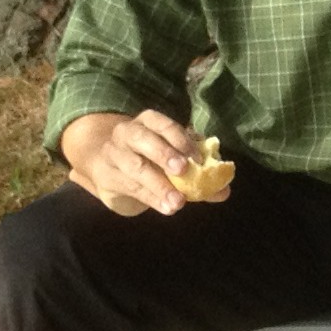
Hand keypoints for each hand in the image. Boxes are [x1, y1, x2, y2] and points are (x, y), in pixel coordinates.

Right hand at [63, 108, 214, 217]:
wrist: (108, 166)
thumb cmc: (149, 159)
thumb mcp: (173, 158)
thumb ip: (199, 172)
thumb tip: (224, 190)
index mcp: (148, 122)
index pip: (161, 123)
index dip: (178, 138)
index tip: (196, 156)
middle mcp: (127, 133)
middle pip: (142, 139)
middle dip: (163, 153)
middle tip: (182, 170)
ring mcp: (114, 154)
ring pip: (135, 166)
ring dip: (159, 185)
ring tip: (178, 201)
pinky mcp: (107, 176)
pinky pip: (130, 187)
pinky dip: (151, 198)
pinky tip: (167, 207)